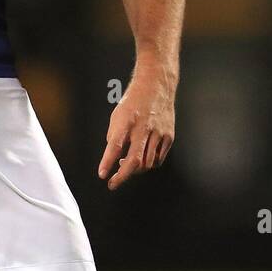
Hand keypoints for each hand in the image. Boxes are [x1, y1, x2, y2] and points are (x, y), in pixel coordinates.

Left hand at [98, 75, 174, 190]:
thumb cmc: (133, 103)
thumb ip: (115, 137)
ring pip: (147, 163)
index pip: (115, 145)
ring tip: (125, 166)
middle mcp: (143, 128)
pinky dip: (148, 163)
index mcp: (127, 121)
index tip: (102, 175)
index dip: (108, 161)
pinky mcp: (169, 136)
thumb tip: (114, 158)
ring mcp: (158, 133)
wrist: (156, 87)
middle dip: (122, 176)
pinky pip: (158, 159)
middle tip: (113, 184)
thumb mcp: (117, 116)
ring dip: (134, 170)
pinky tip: (141, 159)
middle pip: (134, 159)